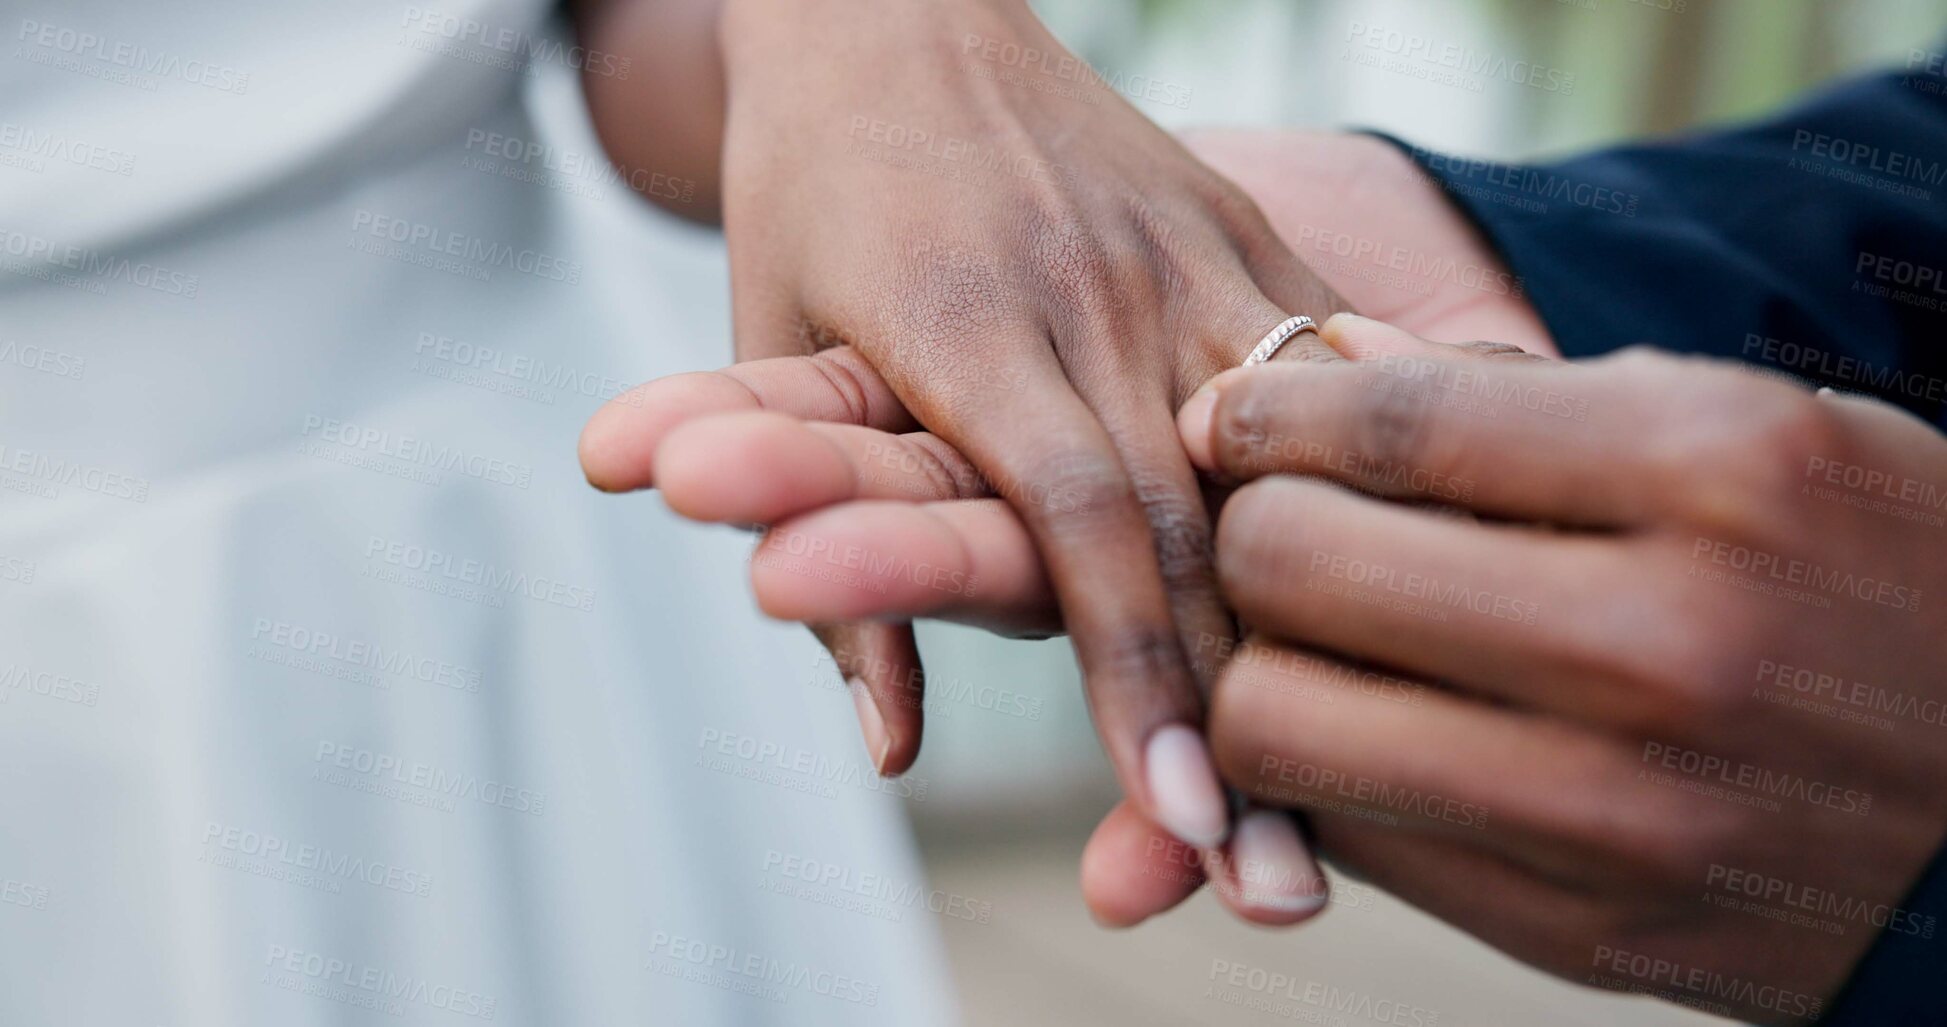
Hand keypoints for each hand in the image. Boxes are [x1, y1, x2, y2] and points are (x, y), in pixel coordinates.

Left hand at [689, 0, 1367, 848]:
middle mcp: (1096, 287)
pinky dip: (1390, 485)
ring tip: (1387, 770)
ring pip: (1289, 461)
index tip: (1176, 810)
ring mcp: (1190, 250)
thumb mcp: (775, 348)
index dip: (1131, 670)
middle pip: (1198, 520)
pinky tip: (1464, 589)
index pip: (1071, 520)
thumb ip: (837, 560)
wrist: (893, 2)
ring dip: (1337, 624)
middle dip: (1246, 706)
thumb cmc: (815, 185)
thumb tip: (887, 750)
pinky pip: (1335, 368)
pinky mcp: (1246, 229)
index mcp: (965, 317)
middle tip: (1282, 869)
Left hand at [1185, 317, 1946, 1023]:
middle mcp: (1665, 642)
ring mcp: (1622, 810)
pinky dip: (1328, 774)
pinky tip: (1378, 728)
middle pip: (1293, 564)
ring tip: (1316, 636)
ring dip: (1260, 665)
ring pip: (1278, 722)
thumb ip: (1525, 398)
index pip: (1392, 424)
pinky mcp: (1581, 933)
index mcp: (1721, 471)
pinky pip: (1349, 838)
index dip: (1265, 410)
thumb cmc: (1873, 581)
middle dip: (1249, 529)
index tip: (1227, 416)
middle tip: (1275, 524)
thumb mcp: (1756, 436)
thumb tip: (1318, 352)